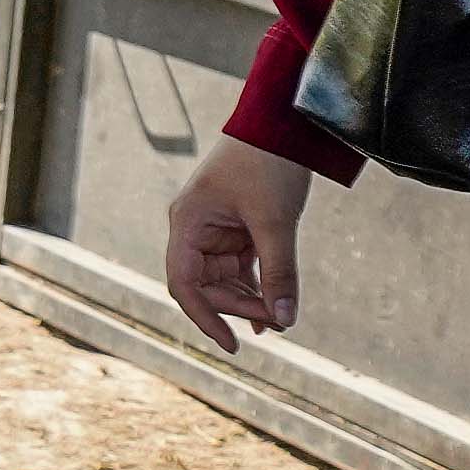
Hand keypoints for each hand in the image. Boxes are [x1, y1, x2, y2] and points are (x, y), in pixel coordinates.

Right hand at [163, 134, 313, 358]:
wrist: (282, 124)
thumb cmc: (268, 165)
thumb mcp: (275, 222)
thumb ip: (279, 273)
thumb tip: (285, 320)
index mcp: (188, 224)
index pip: (184, 283)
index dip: (205, 317)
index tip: (231, 344)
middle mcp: (194, 229)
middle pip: (207, 285)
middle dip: (240, 307)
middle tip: (278, 323)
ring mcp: (215, 229)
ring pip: (225, 279)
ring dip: (251, 299)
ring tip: (281, 321)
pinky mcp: (236, 228)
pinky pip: (241, 266)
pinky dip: (258, 285)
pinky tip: (275, 308)